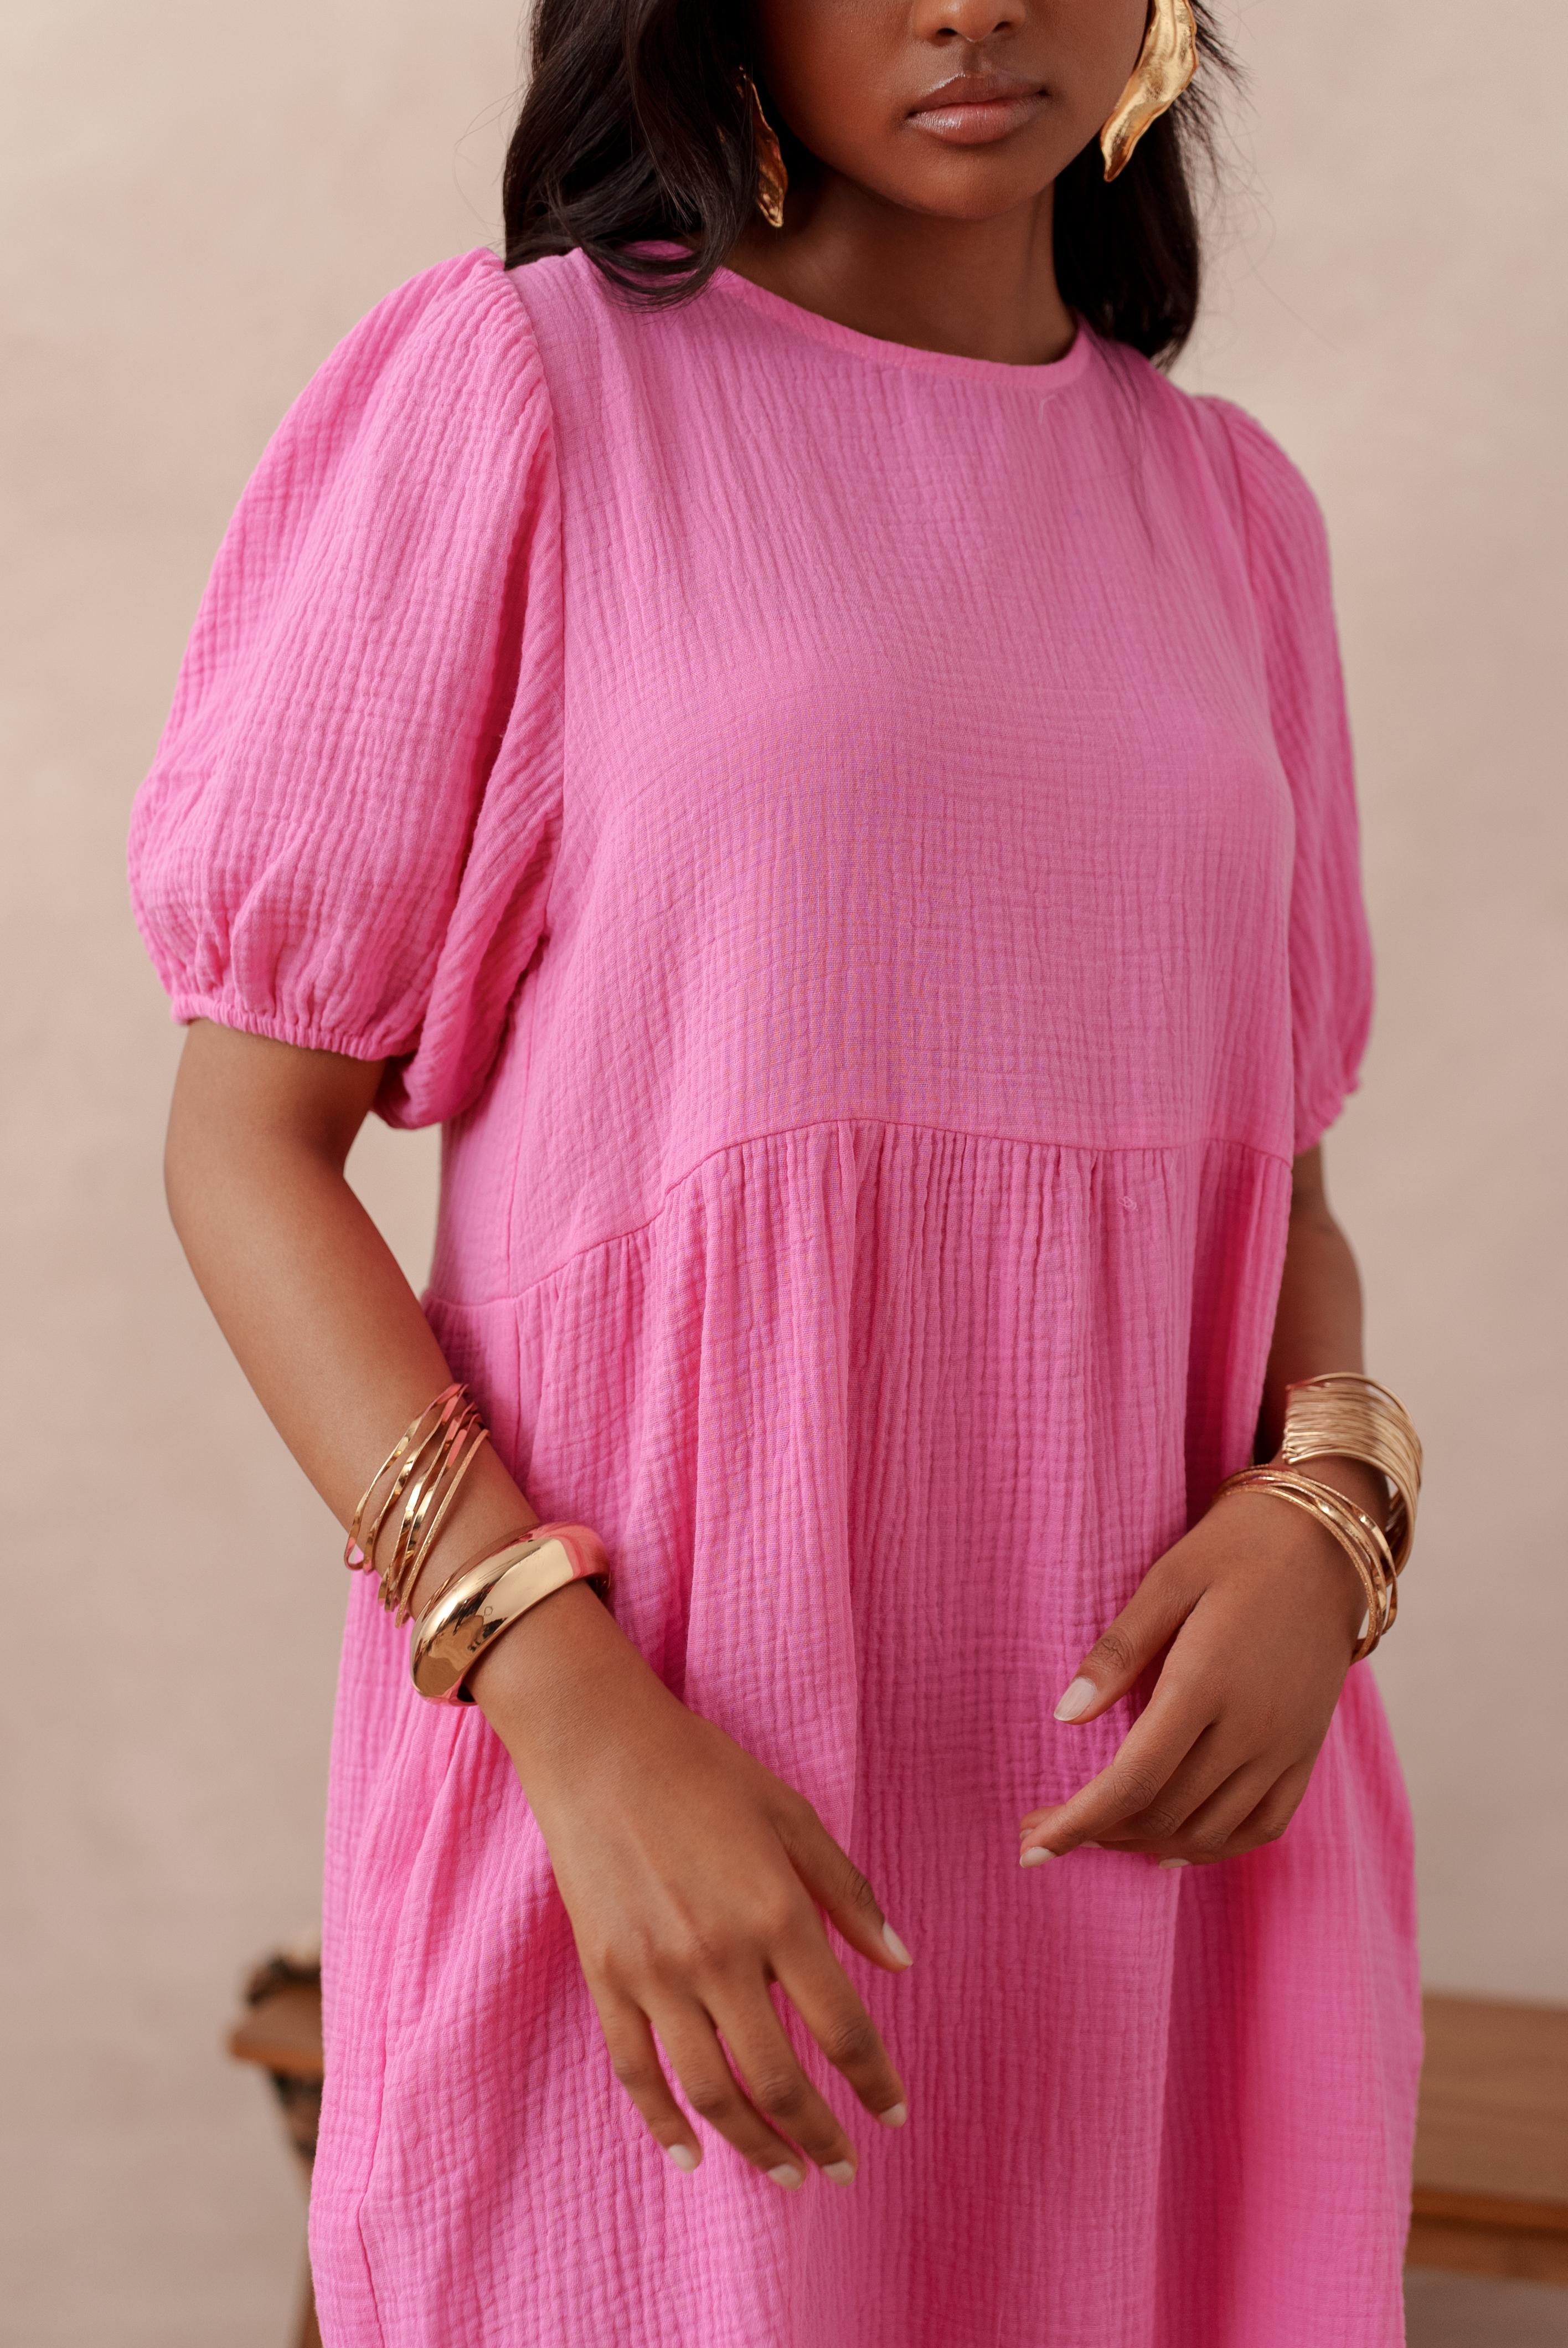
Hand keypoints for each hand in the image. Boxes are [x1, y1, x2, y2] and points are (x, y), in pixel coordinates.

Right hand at [472, 1585, 912, 2187]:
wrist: (599, 1747)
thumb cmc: (705, 1772)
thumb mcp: (792, 1816)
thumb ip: (848, 1893)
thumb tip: (899, 1962)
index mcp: (776, 1914)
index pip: (842, 2027)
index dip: (874, 2080)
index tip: (893, 2113)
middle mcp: (718, 1956)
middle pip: (779, 2078)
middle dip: (819, 2134)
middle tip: (843, 2166)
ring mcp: (655, 1974)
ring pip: (711, 2092)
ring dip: (754, 2145)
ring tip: (785, 2172)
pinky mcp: (605, 1978)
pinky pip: (636, 2072)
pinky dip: (664, 2122)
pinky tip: (693, 2153)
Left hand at [1018, 1469, 1378, 1869]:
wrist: (1328, 1543)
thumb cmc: (1236, 1550)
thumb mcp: (1167, 1580)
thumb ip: (1118, 1651)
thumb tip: (1065, 1716)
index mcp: (1205, 1683)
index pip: (1132, 1781)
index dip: (1077, 1823)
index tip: (1031, 1849)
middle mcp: (1250, 1728)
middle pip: (1162, 1813)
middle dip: (1094, 1834)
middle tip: (1040, 1829)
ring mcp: (1285, 1746)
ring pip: (1207, 1831)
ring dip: (1143, 1843)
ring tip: (1095, 1831)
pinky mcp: (1305, 1751)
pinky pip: (1262, 1826)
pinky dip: (1212, 1848)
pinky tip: (1169, 1848)